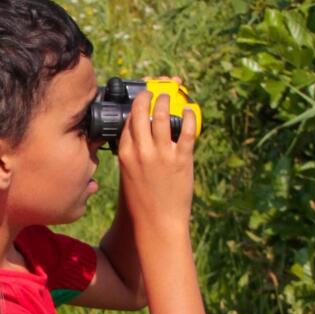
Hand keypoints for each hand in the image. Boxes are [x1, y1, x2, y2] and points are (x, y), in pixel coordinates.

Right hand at [116, 87, 196, 234]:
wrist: (157, 223)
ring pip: (163, 116)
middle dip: (148, 96)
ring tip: (170, 95)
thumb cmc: (142, 202)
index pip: (127, 122)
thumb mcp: (128, 176)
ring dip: (167, 100)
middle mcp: (142, 151)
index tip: (139, 100)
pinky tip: (189, 110)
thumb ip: (132, 155)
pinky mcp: (181, 159)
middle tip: (153, 90)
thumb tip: (139, 138)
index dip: (134, 107)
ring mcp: (162, 154)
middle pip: (142, 112)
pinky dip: (189, 116)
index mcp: (125, 155)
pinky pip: (187, 130)